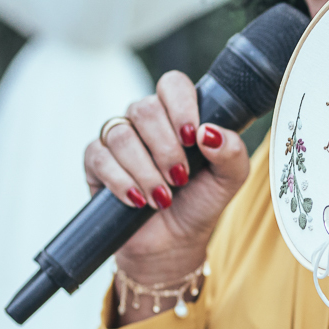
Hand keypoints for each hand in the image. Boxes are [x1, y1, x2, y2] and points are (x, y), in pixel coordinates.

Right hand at [84, 71, 249, 282]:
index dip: (180, 106)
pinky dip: (121, 181)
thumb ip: (232, 152)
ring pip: (121, 135)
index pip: (173, 85)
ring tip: (162, 198)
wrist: (173, 244)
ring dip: (145, 171)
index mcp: (178, 115)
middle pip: (145, 109)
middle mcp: (146, 121)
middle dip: (165, 149)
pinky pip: (99, 157)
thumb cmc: (200, 204)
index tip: (192, 138)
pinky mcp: (96, 161)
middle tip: (180, 178)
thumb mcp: (229, 180)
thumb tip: (209, 132)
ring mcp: (119, 139)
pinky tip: (136, 200)